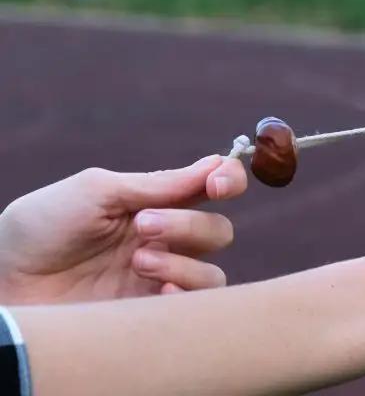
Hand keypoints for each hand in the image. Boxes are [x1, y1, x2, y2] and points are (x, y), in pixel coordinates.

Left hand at [0, 155, 248, 304]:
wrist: (4, 281)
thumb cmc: (41, 228)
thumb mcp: (96, 191)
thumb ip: (157, 183)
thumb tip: (215, 164)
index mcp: (153, 203)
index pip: (211, 187)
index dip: (228, 181)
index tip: (217, 184)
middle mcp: (164, 240)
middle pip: (218, 231)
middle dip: (188, 226)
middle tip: (142, 227)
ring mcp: (158, 279)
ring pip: (213, 272)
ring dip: (182, 263)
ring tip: (138, 262)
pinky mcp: (148, 314)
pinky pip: (194, 307)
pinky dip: (182, 293)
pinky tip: (153, 288)